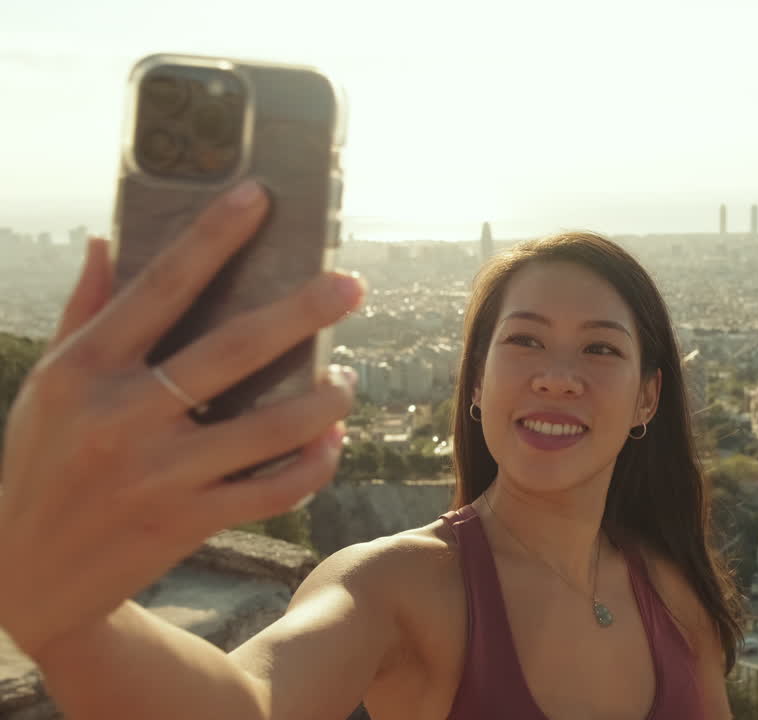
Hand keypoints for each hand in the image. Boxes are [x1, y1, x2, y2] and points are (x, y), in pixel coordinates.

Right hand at [0, 180, 364, 660]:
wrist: (24, 579)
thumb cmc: (41, 463)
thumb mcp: (49, 386)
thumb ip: (85, 312)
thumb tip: (111, 240)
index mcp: (86, 370)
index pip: (160, 285)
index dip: (212, 236)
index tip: (260, 197)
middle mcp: (122, 418)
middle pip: (234, 350)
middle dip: (303, 312)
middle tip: (352, 286)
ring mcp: (159, 475)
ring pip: (272, 427)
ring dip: (327, 400)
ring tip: (349, 379)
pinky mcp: (188, 522)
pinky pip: (274, 489)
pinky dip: (315, 464)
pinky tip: (331, 441)